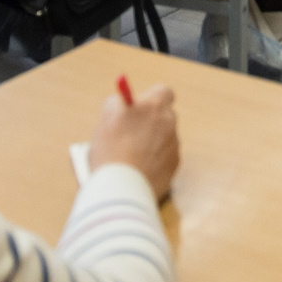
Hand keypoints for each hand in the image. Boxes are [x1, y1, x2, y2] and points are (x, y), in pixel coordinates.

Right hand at [89, 82, 178, 201]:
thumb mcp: (106, 116)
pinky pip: (164, 157)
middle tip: (132, 131)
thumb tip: (124, 101)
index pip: (163, 92)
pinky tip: (137, 169)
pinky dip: (154, 161)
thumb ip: (118, 103)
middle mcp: (170, 123)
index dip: (151, 98)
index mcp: (155, 106)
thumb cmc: (111, 150)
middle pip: (164, 116)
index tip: (139, 107)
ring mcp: (174, 145)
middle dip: (151, 122)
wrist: (123, 188)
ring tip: (129, 156)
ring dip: (151, 143)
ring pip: (163, 138)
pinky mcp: (174, 166)